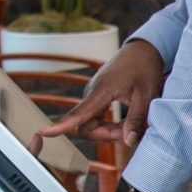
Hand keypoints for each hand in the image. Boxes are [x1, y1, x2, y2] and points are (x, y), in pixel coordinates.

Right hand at [36, 39, 165, 146]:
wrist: (143, 49)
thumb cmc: (146, 68)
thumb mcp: (147, 96)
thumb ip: (136, 119)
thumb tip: (128, 142)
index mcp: (102, 90)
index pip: (78, 113)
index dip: (62, 126)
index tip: (44, 133)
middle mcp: (92, 92)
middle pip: (86, 126)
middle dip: (105, 135)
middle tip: (131, 132)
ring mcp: (93, 94)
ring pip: (92, 123)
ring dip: (109, 130)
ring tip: (132, 125)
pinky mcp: (97, 95)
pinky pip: (96, 117)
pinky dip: (109, 124)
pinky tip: (125, 122)